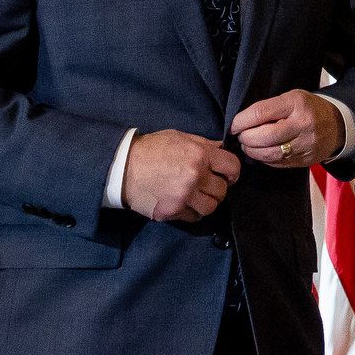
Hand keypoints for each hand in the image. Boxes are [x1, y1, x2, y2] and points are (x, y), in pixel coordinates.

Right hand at [122, 130, 241, 221]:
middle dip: (218, 188)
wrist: (122, 168)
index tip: (227, 175)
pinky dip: (192, 212)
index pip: (232, 167)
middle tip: (207, 186)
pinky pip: (193, 217)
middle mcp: (195, 177)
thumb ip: (203, 144)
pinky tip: (184, 203)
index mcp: (199, 155)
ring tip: (197, 197)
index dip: (232, 172)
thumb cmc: (150, 149)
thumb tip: (221, 148)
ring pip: (211, 207)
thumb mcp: (179, 137)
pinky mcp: (172, 211)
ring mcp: (183, 196)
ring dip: (206, 203)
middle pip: (222, 190)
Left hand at [230, 90, 340, 172]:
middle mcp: (302, 125)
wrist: (337, 126)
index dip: (242, 121)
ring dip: (252, 151)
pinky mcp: (304, 161)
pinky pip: (277, 163)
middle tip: (240, 135)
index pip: (261, 113)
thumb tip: (242, 122)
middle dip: (246, 138)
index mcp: (296, 104)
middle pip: (264, 137)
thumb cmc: (308, 108)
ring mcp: (305, 146)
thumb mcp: (292, 98)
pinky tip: (260, 152)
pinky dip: (264, 159)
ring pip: (269, 154)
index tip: (234, 124)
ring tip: (247, 144)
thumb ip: (270, 108)